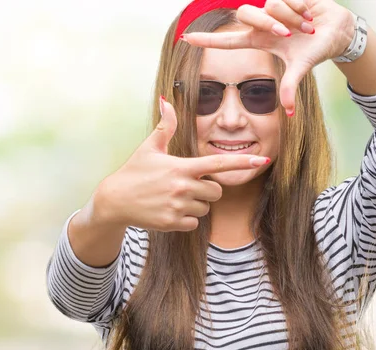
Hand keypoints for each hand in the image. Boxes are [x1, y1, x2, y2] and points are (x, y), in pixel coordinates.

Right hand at [94, 97, 270, 231]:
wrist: (114, 201)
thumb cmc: (134, 171)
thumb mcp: (149, 147)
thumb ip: (165, 126)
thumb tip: (166, 99)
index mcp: (182, 167)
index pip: (218, 164)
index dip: (242, 162)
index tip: (262, 161)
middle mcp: (183, 187)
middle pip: (217, 192)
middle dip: (207, 190)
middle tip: (185, 186)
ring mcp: (178, 206)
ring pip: (206, 209)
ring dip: (195, 205)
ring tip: (173, 198)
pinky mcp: (173, 223)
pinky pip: (194, 223)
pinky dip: (186, 219)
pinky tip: (169, 211)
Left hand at [181, 0, 353, 114]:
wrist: (337, 31)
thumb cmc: (315, 50)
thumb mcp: (301, 68)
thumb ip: (291, 86)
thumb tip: (290, 113)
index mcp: (261, 41)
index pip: (228, 42)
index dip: (208, 42)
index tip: (186, 39)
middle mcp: (263, 23)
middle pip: (247, 15)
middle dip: (270, 23)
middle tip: (290, 33)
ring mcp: (272, 8)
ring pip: (269, 5)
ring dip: (291, 17)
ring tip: (306, 26)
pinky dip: (300, 7)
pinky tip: (309, 13)